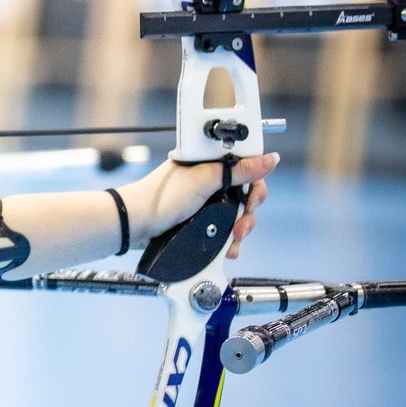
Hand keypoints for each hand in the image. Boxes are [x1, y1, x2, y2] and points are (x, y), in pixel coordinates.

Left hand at [126, 152, 277, 259]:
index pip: (246, 168)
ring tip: (233, 238)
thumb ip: (238, 170)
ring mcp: (205, 202)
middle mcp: (209, 181)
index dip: (255, 184)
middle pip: (245, 195)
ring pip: (237, 215)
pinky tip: (227, 247)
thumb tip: (269, 158)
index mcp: (209, 163)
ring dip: (240, 229)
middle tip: (241, 224)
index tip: (253, 199)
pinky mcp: (201, 221)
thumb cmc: (161, 197)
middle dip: (248, 212)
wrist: (136, 225)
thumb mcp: (204, 180)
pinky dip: (229, 240)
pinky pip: (224, 229)